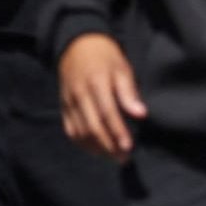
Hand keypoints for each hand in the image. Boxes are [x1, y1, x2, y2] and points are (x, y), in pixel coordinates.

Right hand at [58, 34, 143, 160]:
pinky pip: (70, 130)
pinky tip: (96, 149)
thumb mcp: (122, 68)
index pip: (107, 113)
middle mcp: (79, 95)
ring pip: (80, 131)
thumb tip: (141, 114)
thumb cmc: (106, 58)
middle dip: (108, 145)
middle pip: (92, 126)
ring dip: (96, 148)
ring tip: (113, 157)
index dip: (117, 132)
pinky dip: (82, 143)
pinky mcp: (63, 107)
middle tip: (124, 158)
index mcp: (96, 83)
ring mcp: (69, 102)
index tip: (128, 147)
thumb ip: (129, 92)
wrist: (77, 46)